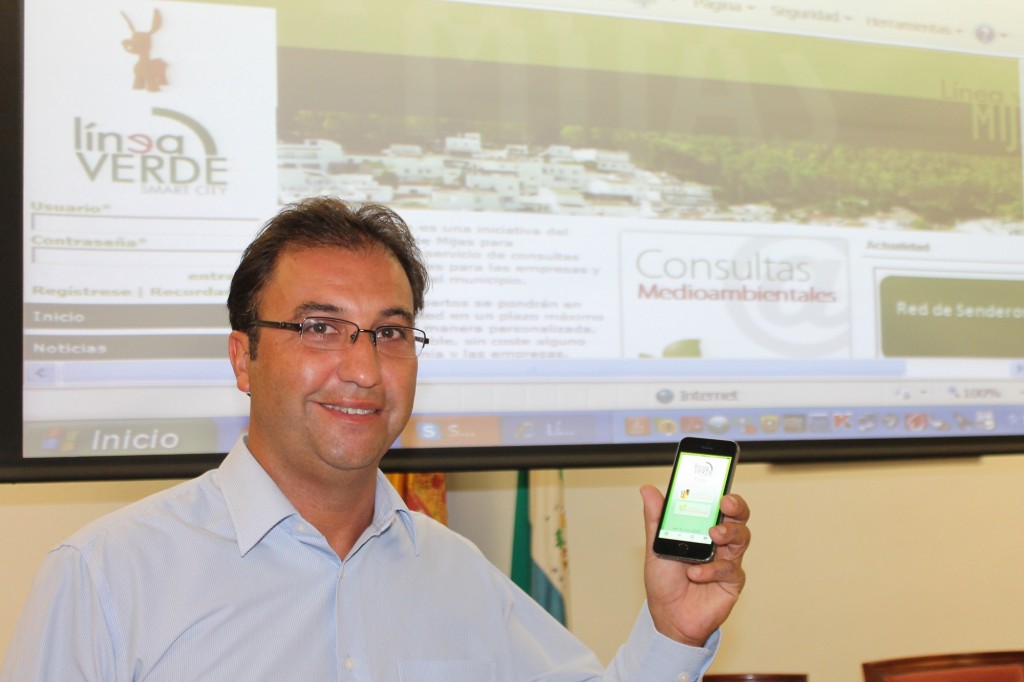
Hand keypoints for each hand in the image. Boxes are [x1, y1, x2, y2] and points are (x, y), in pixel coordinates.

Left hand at [640, 485, 749, 647]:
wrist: (669, 617)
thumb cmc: (665, 581)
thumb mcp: (656, 546)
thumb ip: (656, 518)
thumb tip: (648, 489)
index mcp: (702, 528)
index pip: (716, 504)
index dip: (720, 490)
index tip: (717, 481)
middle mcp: (719, 541)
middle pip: (737, 516)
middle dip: (735, 505)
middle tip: (725, 503)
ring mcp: (728, 560)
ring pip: (741, 537)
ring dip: (729, 532)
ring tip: (714, 535)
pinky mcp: (732, 581)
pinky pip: (729, 568)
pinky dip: (712, 569)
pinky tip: (696, 574)